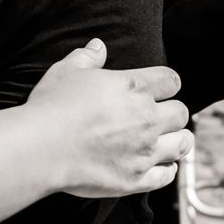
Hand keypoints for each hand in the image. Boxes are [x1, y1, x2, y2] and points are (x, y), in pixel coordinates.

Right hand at [23, 40, 190, 198]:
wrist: (40, 148)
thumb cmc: (51, 106)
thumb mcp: (66, 71)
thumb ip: (88, 57)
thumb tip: (98, 45)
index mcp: (134, 87)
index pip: (171, 80)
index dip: (166, 84)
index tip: (158, 89)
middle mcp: (147, 118)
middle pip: (181, 113)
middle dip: (172, 112)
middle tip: (158, 116)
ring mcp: (145, 151)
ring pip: (182, 144)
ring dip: (176, 140)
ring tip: (165, 140)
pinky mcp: (137, 178)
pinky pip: (167, 175)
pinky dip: (166, 169)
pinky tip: (158, 165)